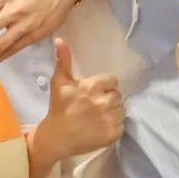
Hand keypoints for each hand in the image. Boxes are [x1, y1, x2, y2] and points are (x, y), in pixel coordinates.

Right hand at [32, 38, 122, 166]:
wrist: (56, 138)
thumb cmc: (58, 108)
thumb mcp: (59, 83)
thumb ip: (63, 60)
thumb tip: (60, 39)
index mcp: (92, 87)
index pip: (112, 81)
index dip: (104, 87)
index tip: (95, 93)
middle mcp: (103, 102)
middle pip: (118, 96)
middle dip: (108, 99)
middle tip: (96, 106)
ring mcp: (109, 119)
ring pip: (122, 110)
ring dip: (113, 112)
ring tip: (99, 117)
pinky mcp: (113, 134)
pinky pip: (122, 125)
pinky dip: (114, 126)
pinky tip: (101, 127)